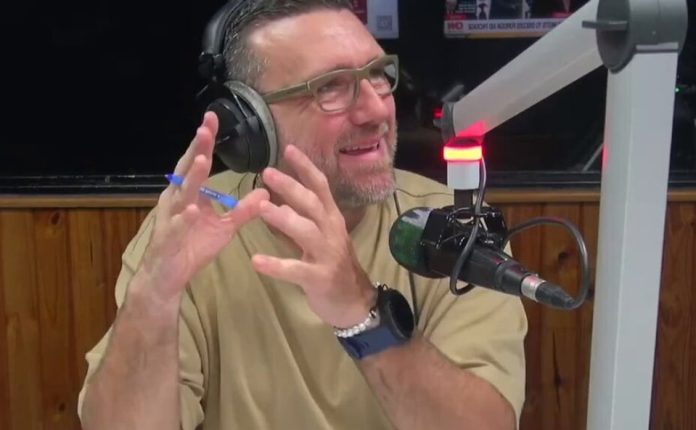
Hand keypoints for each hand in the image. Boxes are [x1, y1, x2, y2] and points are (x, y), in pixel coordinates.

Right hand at [136, 112, 268, 301]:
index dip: (205, 141)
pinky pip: (177, 227)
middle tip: (206, 127)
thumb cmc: (191, 248)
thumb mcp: (224, 228)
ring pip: (181, 195)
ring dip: (192, 177)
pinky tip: (193, 209)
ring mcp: (171, 219)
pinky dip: (185, 218)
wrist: (167, 278)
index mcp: (188, 193)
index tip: (213, 118)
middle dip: (197, 148)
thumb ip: (243, 210)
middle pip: (187, 170)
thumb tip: (266, 192)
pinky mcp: (168, 240)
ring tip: (203, 160)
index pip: (198, 162)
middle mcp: (177, 200)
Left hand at [251, 145, 374, 327]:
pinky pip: (295, 270)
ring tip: (260, 207)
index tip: (288, 149)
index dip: (305, 167)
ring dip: (283, 218)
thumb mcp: (323, 236)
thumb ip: (304, 218)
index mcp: (331, 218)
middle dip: (290, 187)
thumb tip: (279, 196)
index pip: (320, 186)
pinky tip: (256, 261)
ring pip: (306, 231)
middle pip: (312, 203)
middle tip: (267, 172)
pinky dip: (276, 265)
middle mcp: (331, 231)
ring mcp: (327, 254)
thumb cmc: (333, 265)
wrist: (354, 302)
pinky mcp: (319, 277)